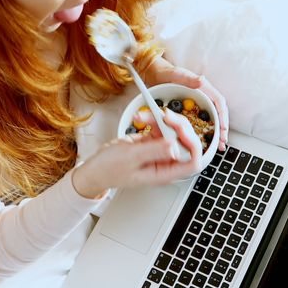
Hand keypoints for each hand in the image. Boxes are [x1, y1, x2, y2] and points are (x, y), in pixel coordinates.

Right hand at [72, 108, 202, 197]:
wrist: (94, 169)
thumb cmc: (108, 169)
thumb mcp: (131, 158)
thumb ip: (154, 151)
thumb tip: (175, 145)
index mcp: (164, 173)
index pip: (193, 162)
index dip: (192, 144)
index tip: (180, 129)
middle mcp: (165, 163)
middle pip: (185, 142)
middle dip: (178, 125)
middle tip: (165, 115)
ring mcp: (159, 152)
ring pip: (173, 131)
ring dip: (161, 119)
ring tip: (144, 115)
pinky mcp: (152, 143)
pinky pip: (160, 127)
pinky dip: (152, 119)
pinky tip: (141, 116)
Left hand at [145, 57, 229, 150]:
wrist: (156, 75)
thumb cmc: (167, 73)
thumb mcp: (177, 75)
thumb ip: (189, 78)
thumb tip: (201, 81)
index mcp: (204, 88)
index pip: (218, 102)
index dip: (222, 115)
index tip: (223, 127)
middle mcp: (204, 96)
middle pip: (218, 112)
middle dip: (222, 127)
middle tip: (222, 141)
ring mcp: (199, 103)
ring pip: (212, 118)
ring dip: (215, 131)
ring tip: (218, 145)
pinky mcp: (192, 109)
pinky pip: (200, 121)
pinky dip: (204, 131)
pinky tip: (204, 141)